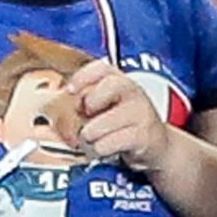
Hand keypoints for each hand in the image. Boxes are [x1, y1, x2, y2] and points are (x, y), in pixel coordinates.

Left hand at [64, 61, 169, 176]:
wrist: (156, 144)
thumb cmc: (125, 123)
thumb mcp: (108, 105)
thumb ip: (87, 99)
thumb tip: (61, 103)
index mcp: (121, 81)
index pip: (103, 68)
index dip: (83, 76)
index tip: (70, 90)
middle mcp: (133, 93)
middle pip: (110, 85)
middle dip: (90, 102)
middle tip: (86, 115)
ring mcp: (140, 113)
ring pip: (103, 122)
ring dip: (90, 134)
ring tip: (93, 137)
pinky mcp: (142, 136)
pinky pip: (109, 142)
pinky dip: (101, 148)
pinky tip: (104, 147)